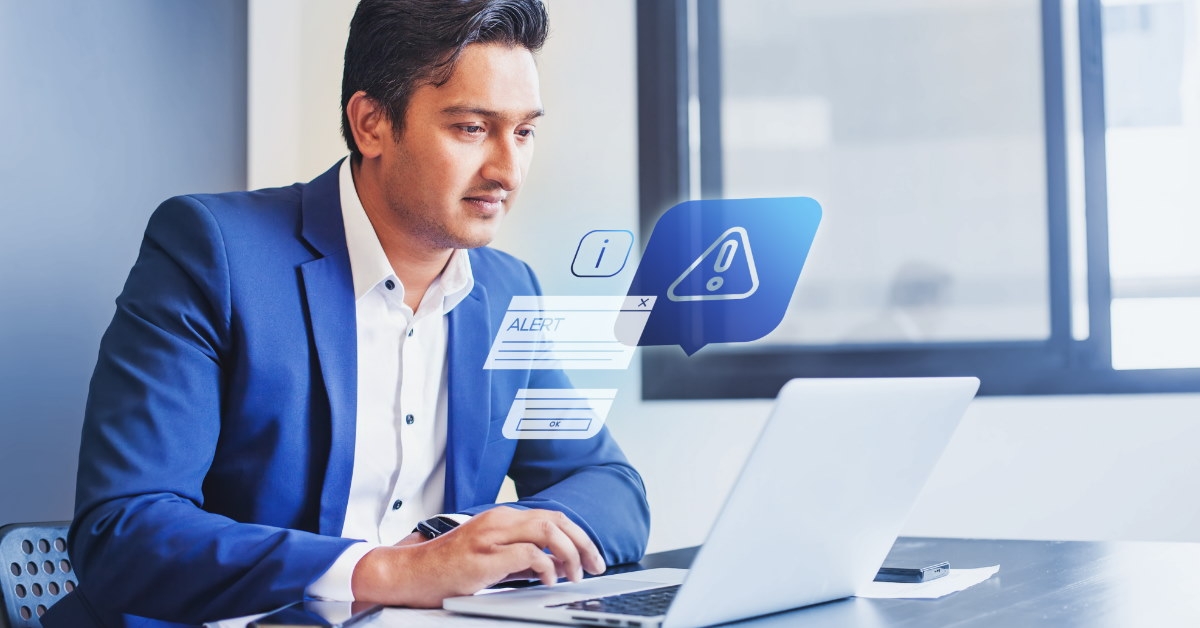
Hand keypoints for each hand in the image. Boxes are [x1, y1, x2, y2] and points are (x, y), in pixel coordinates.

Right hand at [350, 506, 605, 606]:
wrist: (408, 573)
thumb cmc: (446, 568)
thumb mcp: (489, 556)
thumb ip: (519, 556)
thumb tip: (554, 565)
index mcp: (501, 518)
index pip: (552, 517)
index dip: (577, 536)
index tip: (591, 557)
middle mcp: (499, 521)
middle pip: (555, 520)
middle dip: (582, 543)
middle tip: (594, 566)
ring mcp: (491, 536)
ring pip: (547, 531)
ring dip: (568, 553)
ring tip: (573, 574)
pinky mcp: (484, 557)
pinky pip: (528, 554)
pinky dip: (546, 566)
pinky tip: (548, 579)